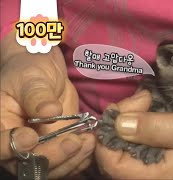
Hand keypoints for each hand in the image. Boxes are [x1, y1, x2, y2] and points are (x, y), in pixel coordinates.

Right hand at [0, 31, 95, 178]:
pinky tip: (91, 144)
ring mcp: (40, 147)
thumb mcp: (32, 79)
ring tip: (88, 142)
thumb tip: (50, 112)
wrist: (47, 74)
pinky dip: (81, 157)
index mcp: (2, 124)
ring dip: (72, 159)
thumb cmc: (32, 71)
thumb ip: (38, 96)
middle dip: (53, 156)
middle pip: (29, 163)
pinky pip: (69, 161)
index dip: (14, 147)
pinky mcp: (59, 146)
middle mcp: (18, 142)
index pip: (1, 146)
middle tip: (73, 142)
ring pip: (52, 167)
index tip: (30, 136)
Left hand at [95, 90, 172, 178]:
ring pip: (126, 141)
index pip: (112, 164)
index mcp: (156, 177)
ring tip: (148, 99)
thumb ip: (154, 128)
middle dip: (122, 119)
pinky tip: (150, 105)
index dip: (107, 137)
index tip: (123, 109)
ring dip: (131, 116)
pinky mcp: (161, 153)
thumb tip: (118, 123)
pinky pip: (139, 137)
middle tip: (142, 98)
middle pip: (116, 150)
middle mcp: (151, 174)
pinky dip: (140, 119)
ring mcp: (155, 164)